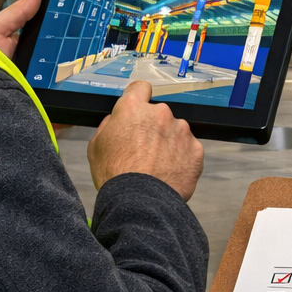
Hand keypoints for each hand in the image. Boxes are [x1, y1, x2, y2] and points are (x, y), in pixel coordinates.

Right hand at [88, 81, 203, 200]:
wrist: (140, 203)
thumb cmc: (115, 175)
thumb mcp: (96, 146)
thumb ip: (109, 126)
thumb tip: (116, 121)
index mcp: (134, 109)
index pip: (140, 88)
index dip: (138, 97)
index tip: (138, 107)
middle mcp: (161, 114)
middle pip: (158, 114)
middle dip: (153, 127)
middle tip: (143, 150)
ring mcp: (181, 131)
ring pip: (175, 131)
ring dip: (168, 143)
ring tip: (157, 166)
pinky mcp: (195, 149)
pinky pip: (188, 149)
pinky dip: (181, 158)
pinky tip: (169, 172)